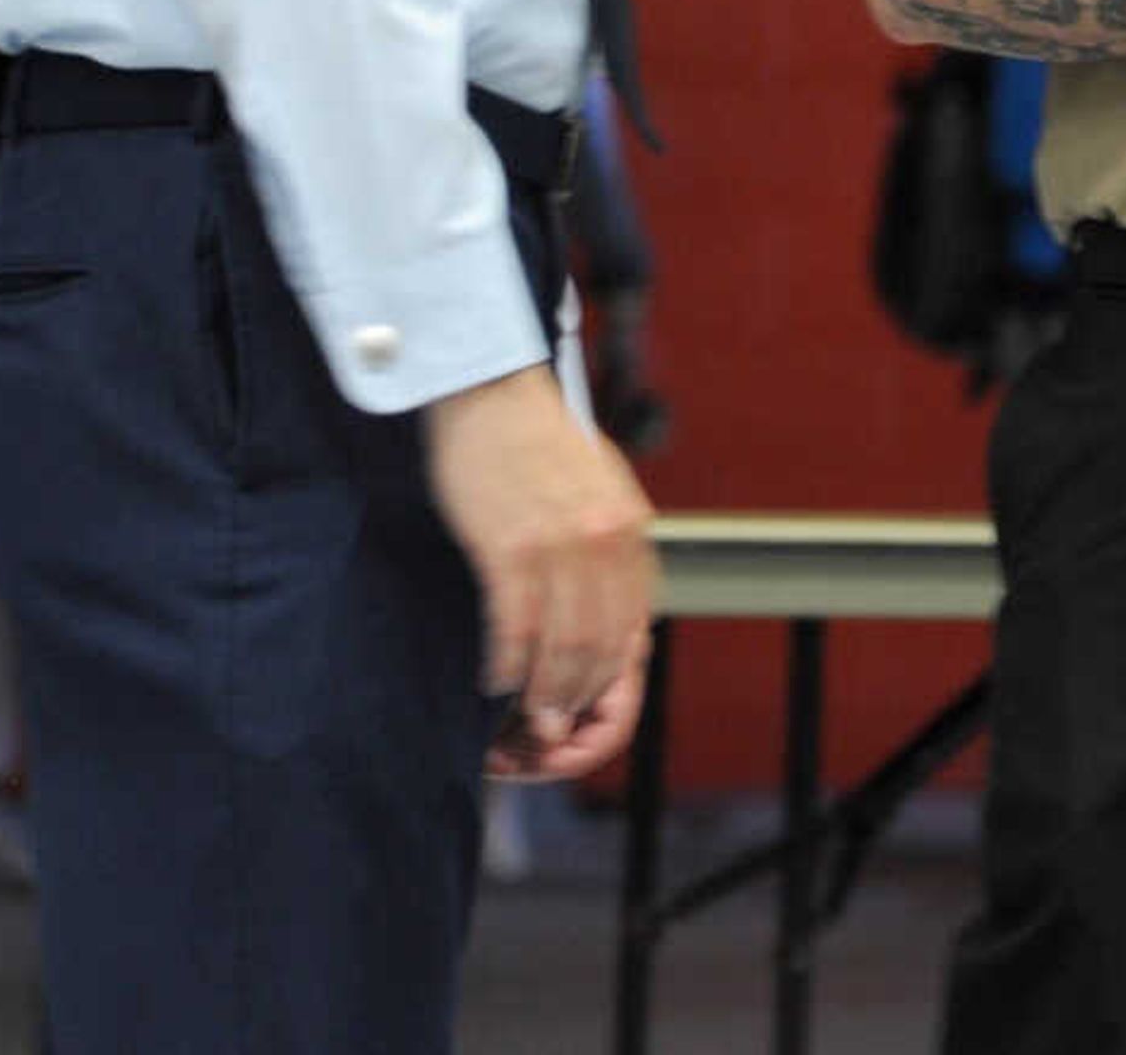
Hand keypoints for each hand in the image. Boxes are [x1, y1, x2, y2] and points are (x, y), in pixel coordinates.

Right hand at [422, 365, 658, 777]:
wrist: (491, 395)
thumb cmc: (537, 442)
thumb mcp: (598, 489)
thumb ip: (611, 543)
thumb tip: (618, 603)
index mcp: (632, 528)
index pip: (633, 622)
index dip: (611, 673)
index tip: (589, 702)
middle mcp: (606, 540)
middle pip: (600, 644)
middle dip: (578, 695)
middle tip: (554, 729)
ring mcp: (560, 545)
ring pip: (562, 644)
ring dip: (545, 692)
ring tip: (526, 719)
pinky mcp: (509, 548)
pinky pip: (514, 626)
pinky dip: (506, 664)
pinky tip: (493, 681)